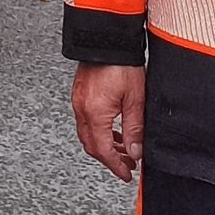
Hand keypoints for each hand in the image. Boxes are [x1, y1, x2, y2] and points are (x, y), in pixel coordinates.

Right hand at [72, 64, 145, 181]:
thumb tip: (135, 152)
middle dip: (110, 159)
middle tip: (127, 165)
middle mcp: (82, 109)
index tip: (126, 174)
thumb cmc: (121, 64)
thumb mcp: (135, 100)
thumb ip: (134, 129)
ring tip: (123, 148)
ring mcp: (78, 101)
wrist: (107, 40)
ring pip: (87, 135)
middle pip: (92, 146)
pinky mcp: (79, 95)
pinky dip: (99, 131)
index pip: (103, 151)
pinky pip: (86, 121)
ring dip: (105, 146)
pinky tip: (112, 130)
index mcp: (96, 113)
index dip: (115, 166)